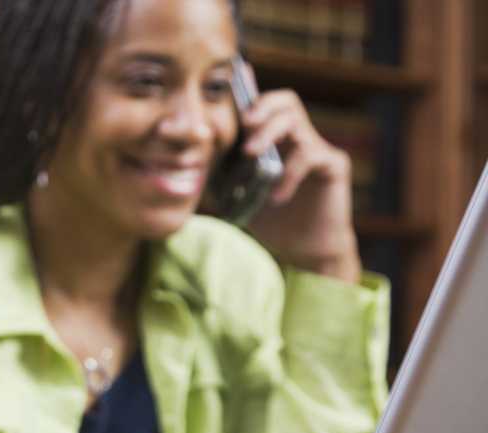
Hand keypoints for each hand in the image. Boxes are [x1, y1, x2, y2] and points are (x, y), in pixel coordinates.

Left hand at [240, 87, 361, 283]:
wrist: (304, 250)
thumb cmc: (272, 221)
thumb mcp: (240, 195)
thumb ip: (224, 174)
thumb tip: (195, 158)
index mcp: (275, 141)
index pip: (265, 106)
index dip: (250, 93)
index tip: (233, 86)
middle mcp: (297, 138)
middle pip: (286, 101)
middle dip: (262, 108)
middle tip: (245, 124)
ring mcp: (318, 149)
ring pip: (296, 122)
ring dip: (270, 133)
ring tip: (252, 154)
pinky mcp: (333, 165)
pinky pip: (310, 156)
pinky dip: (288, 174)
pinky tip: (276, 196)